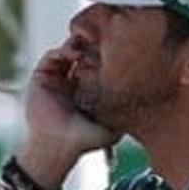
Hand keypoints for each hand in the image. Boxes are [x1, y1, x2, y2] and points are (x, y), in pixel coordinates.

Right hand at [18, 43, 118, 182]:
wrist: (59, 147)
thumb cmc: (85, 141)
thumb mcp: (113, 128)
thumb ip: (126, 116)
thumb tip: (147, 101)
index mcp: (87, 91)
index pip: (96, 65)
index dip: (104, 56)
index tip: (114, 53)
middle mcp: (71, 83)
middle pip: (81, 54)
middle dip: (90, 45)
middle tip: (100, 42)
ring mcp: (56, 80)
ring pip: (67, 52)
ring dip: (76, 45)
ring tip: (86, 48)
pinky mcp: (42, 78)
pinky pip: (51, 57)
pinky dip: (61, 50)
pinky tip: (74, 55)